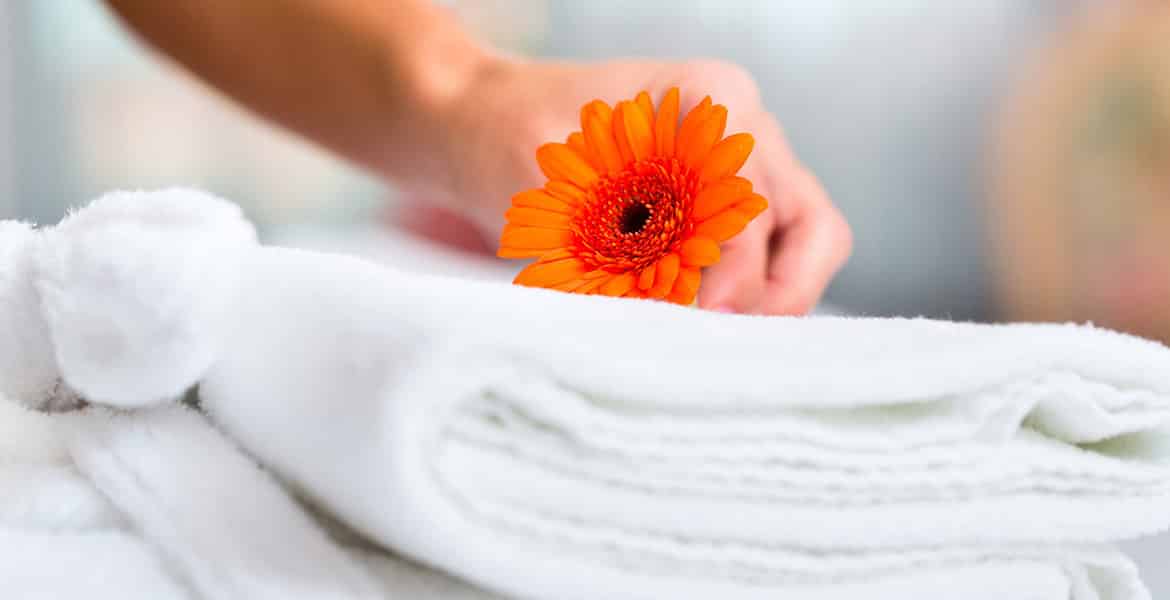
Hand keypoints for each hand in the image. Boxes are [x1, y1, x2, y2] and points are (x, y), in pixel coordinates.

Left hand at [405, 57, 851, 314]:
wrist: (480, 126)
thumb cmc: (507, 136)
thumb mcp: (555, 185)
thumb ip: (624, 239)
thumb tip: (683, 306)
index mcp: (710, 98)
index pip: (754, 202)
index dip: (735, 269)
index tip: (699, 314)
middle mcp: (744, 128)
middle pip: (812, 227)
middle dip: (778, 292)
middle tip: (722, 337)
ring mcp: (743, 166)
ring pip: (806, 244)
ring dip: (768, 298)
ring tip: (710, 335)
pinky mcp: (726, 202)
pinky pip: (770, 256)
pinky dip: (746, 294)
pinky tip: (697, 319)